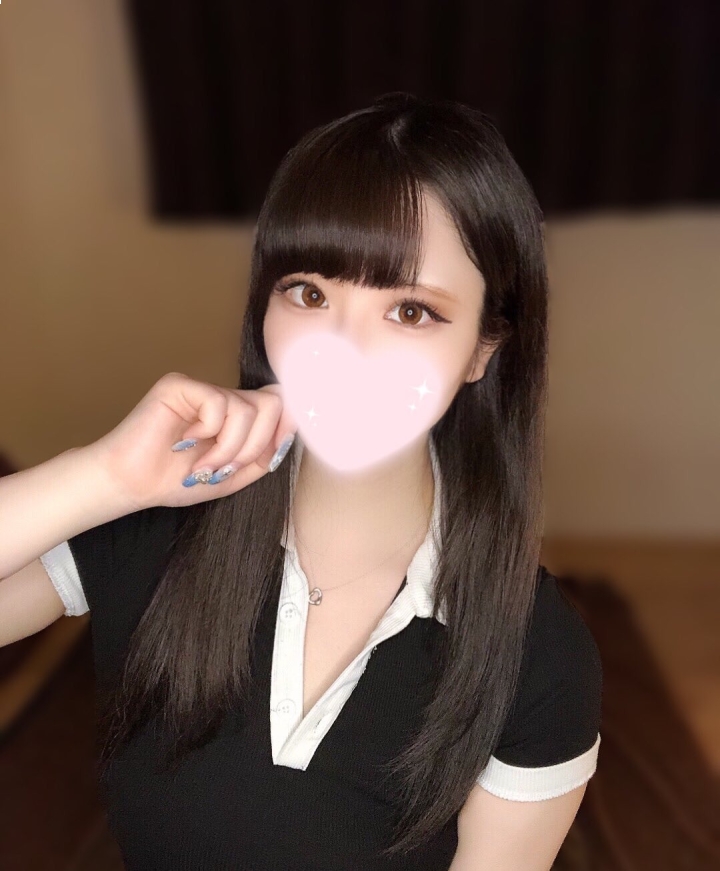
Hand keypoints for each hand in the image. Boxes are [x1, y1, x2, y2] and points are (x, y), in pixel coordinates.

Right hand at [85, 371, 296, 510]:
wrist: (133, 485)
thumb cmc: (176, 480)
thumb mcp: (234, 476)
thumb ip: (265, 455)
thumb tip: (292, 429)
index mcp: (238, 416)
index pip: (281, 404)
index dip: (287, 426)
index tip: (274, 454)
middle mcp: (224, 398)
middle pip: (273, 403)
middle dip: (255, 445)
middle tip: (227, 467)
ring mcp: (203, 389)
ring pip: (246, 409)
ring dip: (228, 448)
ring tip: (203, 464)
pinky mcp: (180, 385)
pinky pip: (218, 403)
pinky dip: (208, 433)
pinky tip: (185, 441)